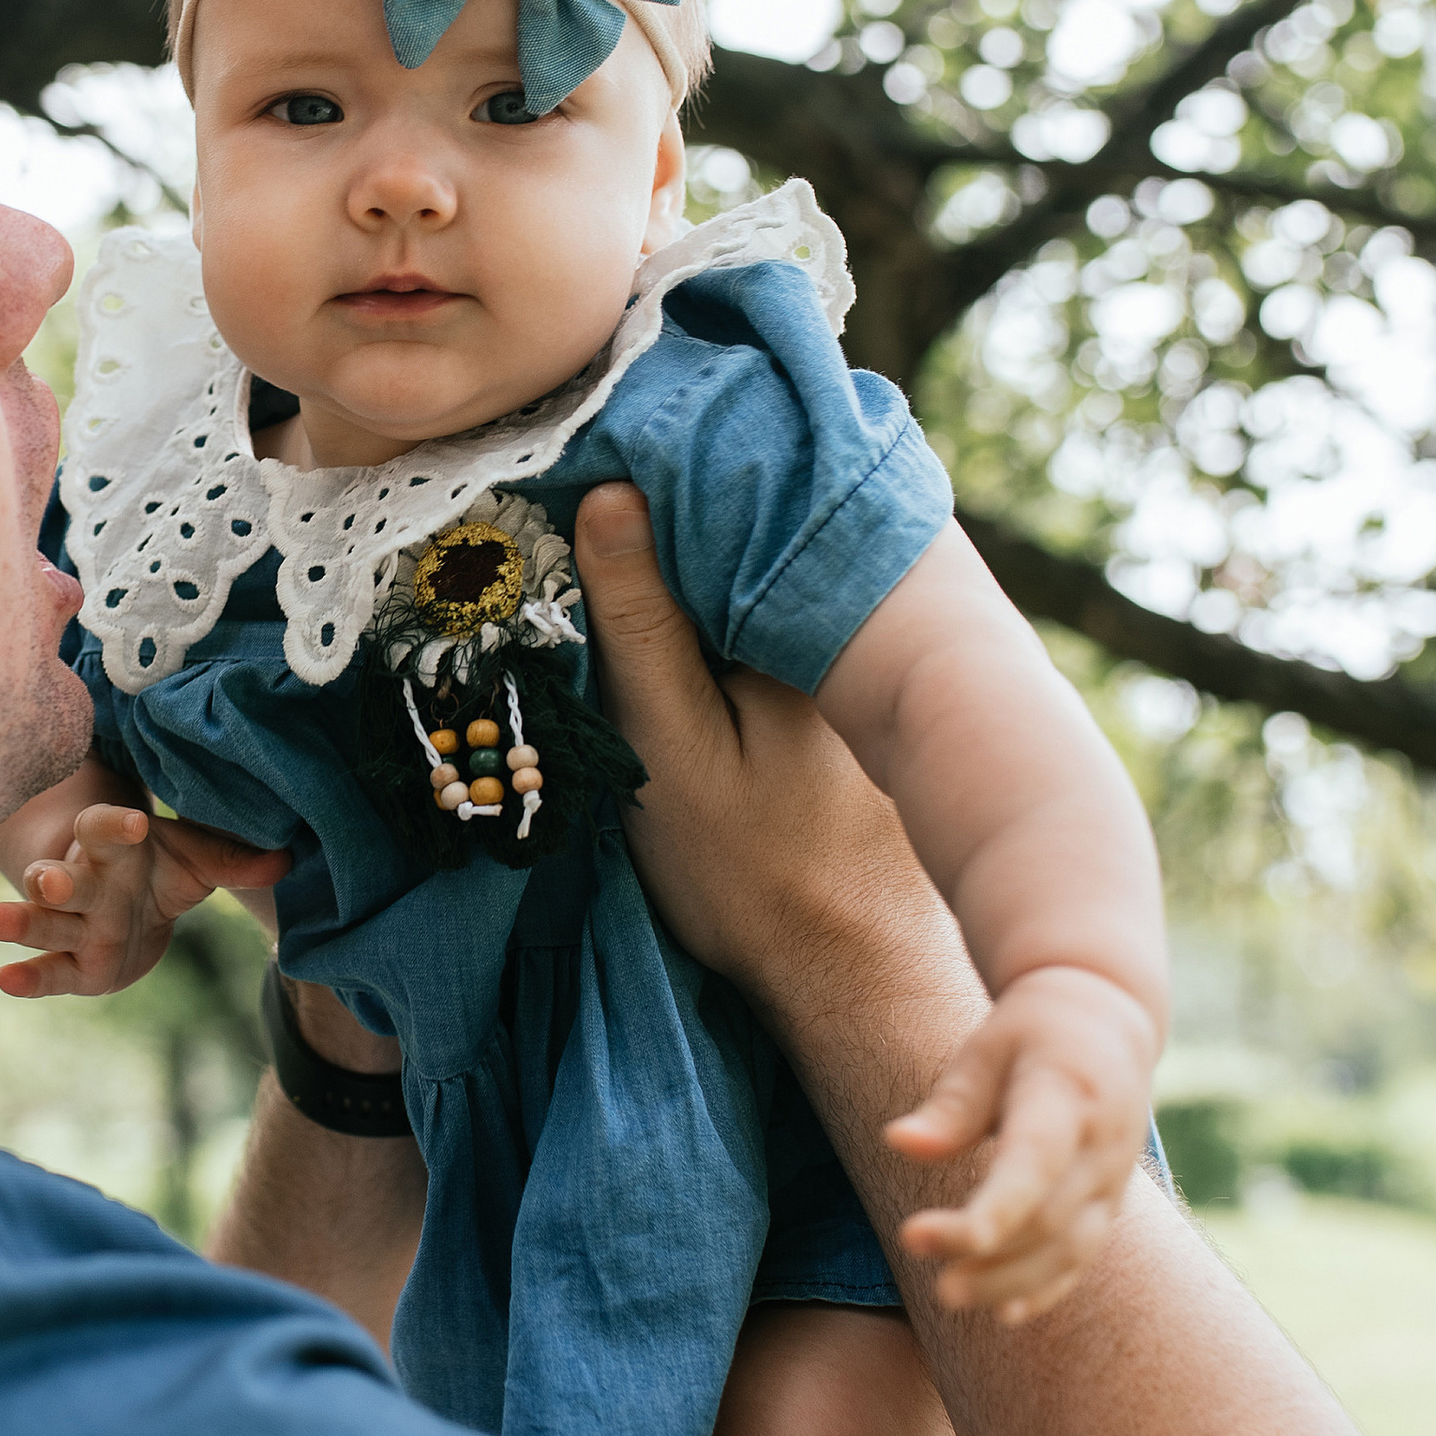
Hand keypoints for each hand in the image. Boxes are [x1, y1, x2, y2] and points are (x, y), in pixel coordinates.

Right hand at [0, 804, 288, 998]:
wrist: (129, 904)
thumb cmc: (159, 870)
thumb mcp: (197, 861)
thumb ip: (233, 859)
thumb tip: (284, 859)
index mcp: (115, 850)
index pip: (107, 831)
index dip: (116, 827)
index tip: (132, 823)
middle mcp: (87, 884)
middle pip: (66, 879)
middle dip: (54, 881)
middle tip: (47, 880)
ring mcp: (75, 926)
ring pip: (45, 923)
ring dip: (23, 923)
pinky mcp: (74, 967)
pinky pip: (49, 972)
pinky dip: (28, 977)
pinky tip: (4, 979)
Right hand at [571, 482, 943, 995]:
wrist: (852, 972)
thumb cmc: (754, 874)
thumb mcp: (671, 745)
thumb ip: (641, 624)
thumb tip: (611, 491)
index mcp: (807, 616)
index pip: (723, 505)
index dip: (649, 476)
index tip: (575, 463)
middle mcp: (849, 616)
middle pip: (748, 525)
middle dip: (676, 503)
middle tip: (580, 491)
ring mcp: (860, 651)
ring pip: (761, 567)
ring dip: (698, 550)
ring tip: (613, 526)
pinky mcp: (851, 687)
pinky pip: (776, 607)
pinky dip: (727, 596)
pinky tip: (675, 601)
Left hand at [886, 963, 1160, 1322]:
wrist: (1107, 1021)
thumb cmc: (1030, 1033)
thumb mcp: (985, 1049)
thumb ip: (949, 1105)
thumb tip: (898, 1143)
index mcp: (1069, 1095)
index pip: (1033, 1163)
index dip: (991, 1210)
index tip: (926, 1234)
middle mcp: (1102, 1145)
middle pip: (1050, 1218)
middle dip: (990, 1254)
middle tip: (925, 1271)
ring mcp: (1114, 1178)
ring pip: (1071, 1247)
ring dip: (1011, 1280)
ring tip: (949, 1295)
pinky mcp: (1112, 1200)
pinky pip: (1085, 1255)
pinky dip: (1048, 1287)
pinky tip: (1005, 1311)